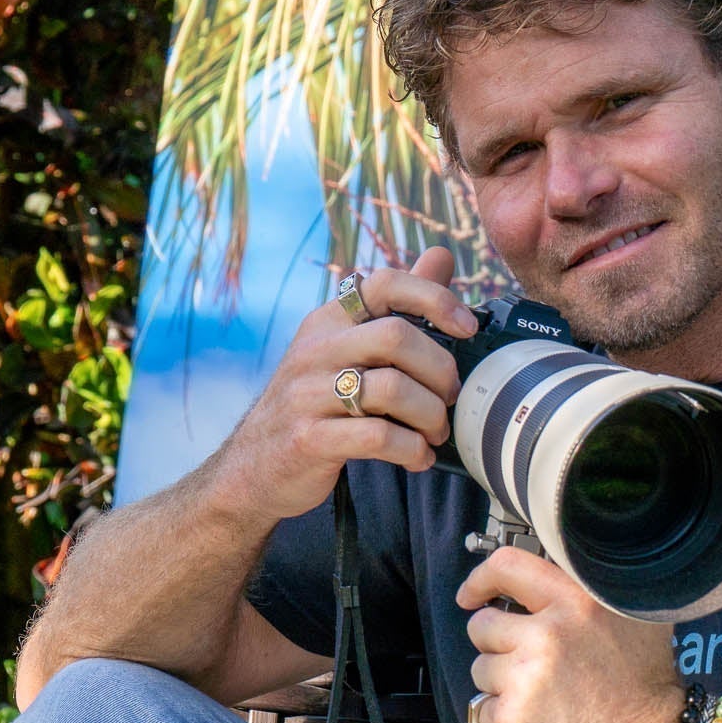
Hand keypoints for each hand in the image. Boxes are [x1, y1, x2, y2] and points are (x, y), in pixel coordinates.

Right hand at [205, 246, 479, 525]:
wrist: (254, 467)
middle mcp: (315, 349)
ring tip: (437, 433)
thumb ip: (396, 306)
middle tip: (450, 397)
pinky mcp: (309, 439)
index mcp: (329, 320)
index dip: (435, 298)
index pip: (384, 283)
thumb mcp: (346, 349)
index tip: (467, 328)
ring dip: (431, 416)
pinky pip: (377, 437)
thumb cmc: (316, 403)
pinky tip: (419, 457)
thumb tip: (441, 255)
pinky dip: (412, 450)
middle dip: (440, 370)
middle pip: (397, 337)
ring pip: (392, 389)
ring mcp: (308, 394)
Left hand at [456, 546, 683, 722]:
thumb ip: (590, 591)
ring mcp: (525, 678)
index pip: (507, 568)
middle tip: (532, 665)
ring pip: (481, 670)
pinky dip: (503, 721)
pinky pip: (482, 711)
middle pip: (483, 626)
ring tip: (543, 698)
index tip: (471, 595)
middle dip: (499, 645)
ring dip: (502, 684)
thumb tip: (549, 575)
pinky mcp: (511, 719)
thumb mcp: (632, 617)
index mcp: (575, 601)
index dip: (481, 580)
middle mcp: (546, 634)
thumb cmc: (644, 683)